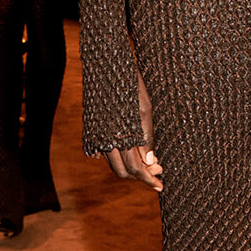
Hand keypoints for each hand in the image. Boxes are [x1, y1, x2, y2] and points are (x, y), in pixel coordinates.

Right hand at [105, 71, 162, 191]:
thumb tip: (150, 161)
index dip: (148, 178)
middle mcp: (104, 139)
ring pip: (113, 162)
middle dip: (140, 175)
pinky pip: (104, 151)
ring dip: (130, 166)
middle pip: (122, 171)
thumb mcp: (145, 110)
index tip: (160, 186)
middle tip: (158, 172)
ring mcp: (95, 135)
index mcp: (119, 136)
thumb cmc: (130, 85)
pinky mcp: (90, 130)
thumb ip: (146, 138)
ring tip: (149, 162)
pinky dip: (118, 157)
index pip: (135, 168)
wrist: (107, 64)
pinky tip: (132, 153)